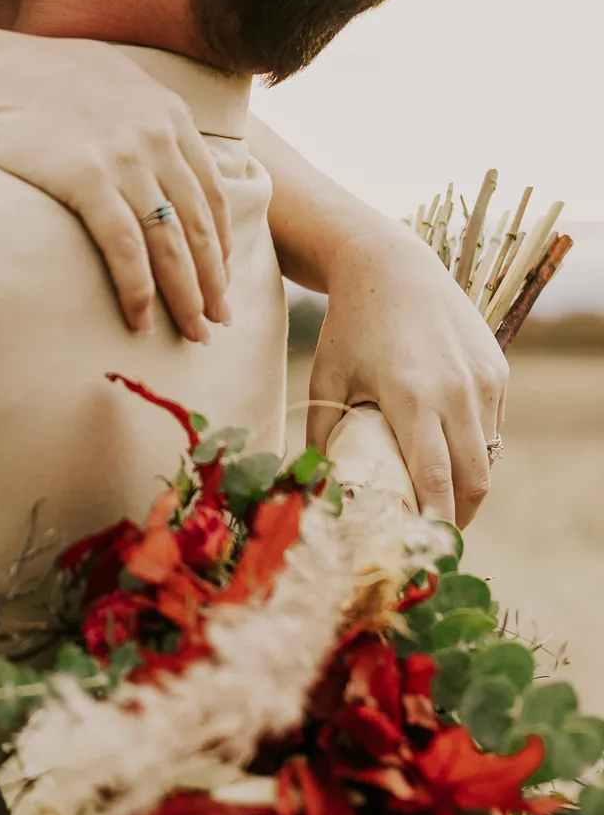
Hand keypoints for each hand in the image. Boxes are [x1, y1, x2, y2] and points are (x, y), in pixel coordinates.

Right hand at [0, 30, 231, 341]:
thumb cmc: (28, 75)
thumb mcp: (104, 74)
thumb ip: (138, 107)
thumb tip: (150, 136)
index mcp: (167, 111)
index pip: (209, 189)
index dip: (219, 240)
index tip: (220, 276)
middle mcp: (157, 134)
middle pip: (198, 223)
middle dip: (212, 279)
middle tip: (218, 321)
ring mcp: (125, 156)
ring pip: (170, 243)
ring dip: (185, 296)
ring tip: (192, 333)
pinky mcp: (88, 178)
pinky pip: (125, 248)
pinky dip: (138, 291)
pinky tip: (139, 322)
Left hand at [305, 225, 507, 527]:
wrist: (391, 266)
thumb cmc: (350, 326)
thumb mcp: (327, 377)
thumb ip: (322, 434)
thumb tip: (318, 486)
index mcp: (412, 396)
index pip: (436, 480)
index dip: (433, 522)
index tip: (419, 548)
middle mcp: (457, 391)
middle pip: (474, 481)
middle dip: (458, 517)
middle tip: (434, 536)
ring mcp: (483, 380)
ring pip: (488, 457)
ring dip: (470, 487)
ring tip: (443, 504)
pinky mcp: (497, 370)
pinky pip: (492, 427)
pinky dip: (475, 450)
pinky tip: (450, 455)